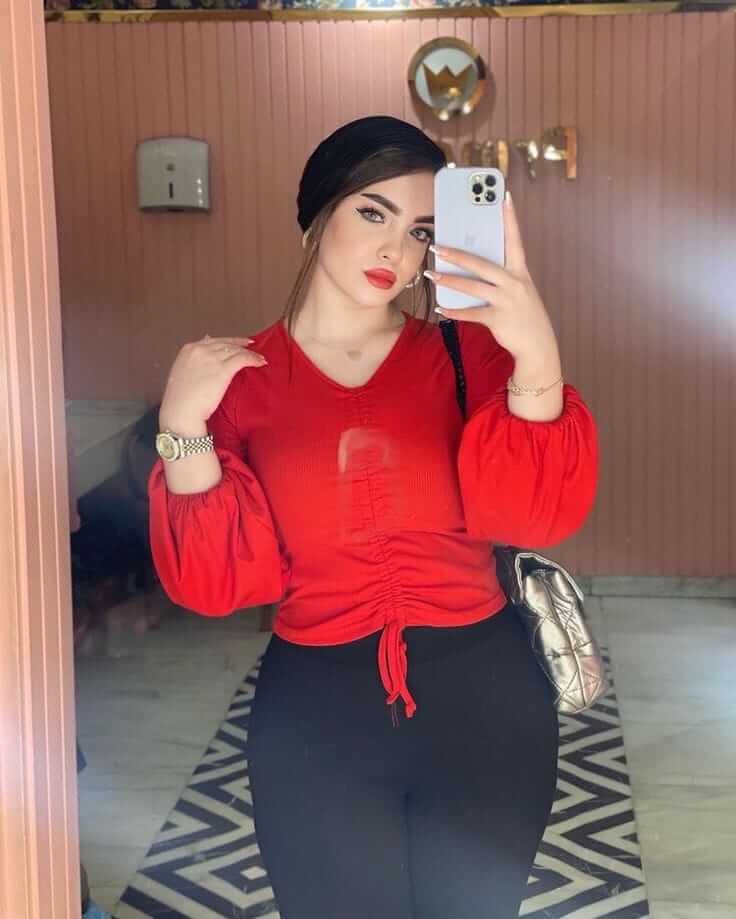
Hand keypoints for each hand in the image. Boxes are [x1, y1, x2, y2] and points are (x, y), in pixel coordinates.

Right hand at [159, 334, 266, 432]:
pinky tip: (260, 362)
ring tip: (259, 358)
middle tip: (251, 346)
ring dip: (249, 353)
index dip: (228, 341)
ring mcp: (211, 358)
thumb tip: (205, 357)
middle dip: (240, 345)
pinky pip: (243, 359)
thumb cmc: (181, 400)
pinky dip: (254, 359)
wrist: (181, 412)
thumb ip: (193, 363)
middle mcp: (200, 350)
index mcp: (188, 349)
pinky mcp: (223, 369)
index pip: (213, 341)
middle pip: (226, 344)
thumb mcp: (182, 374)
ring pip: (236, 350)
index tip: (237, 343)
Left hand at [428, 193, 558, 361]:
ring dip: (449, 280)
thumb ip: (500, 278)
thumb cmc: (525, 315)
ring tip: (430, 275)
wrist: (538, 345)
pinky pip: (472, 314)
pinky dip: (454, 311)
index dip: (510, 218)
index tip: (503, 196)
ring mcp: (507, 301)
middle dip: (457, 254)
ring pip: (472, 287)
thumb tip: (472, 268)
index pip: (514, 239)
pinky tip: (441, 308)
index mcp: (520, 272)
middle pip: (481, 263)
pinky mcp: (499, 320)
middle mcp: (514, 283)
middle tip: (437, 246)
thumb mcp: (519, 291)